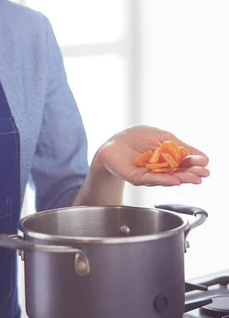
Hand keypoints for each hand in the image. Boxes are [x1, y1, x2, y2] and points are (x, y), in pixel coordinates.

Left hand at [95, 124, 209, 186]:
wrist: (113, 143)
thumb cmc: (136, 137)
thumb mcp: (162, 137)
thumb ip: (178, 146)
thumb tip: (200, 154)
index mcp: (168, 158)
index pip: (184, 162)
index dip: (195, 163)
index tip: (205, 164)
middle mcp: (161, 169)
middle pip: (179, 173)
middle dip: (192, 173)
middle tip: (204, 174)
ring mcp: (150, 175)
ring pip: (168, 178)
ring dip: (182, 178)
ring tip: (194, 178)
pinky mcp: (138, 178)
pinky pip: (151, 179)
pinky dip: (163, 180)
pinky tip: (175, 180)